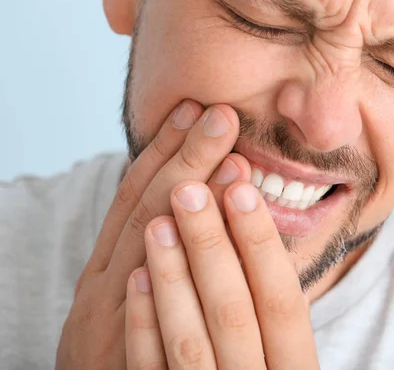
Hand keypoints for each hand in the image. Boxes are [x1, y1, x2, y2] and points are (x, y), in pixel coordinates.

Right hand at [56, 101, 243, 368]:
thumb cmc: (118, 344)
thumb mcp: (130, 292)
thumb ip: (163, 252)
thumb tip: (199, 196)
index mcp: (107, 270)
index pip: (137, 198)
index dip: (166, 151)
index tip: (196, 110)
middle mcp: (100, 290)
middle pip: (148, 213)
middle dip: (186, 162)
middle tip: (222, 116)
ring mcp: (107, 328)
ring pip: (146, 257)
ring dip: (189, 210)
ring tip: (232, 166)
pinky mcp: (122, 366)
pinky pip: (138, 329)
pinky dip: (153, 290)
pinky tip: (174, 245)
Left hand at [124, 180, 319, 368]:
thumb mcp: (285, 355)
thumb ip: (274, 310)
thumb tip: (257, 227)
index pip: (281, 300)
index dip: (260, 243)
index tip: (240, 189)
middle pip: (233, 311)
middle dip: (210, 245)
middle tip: (190, 189)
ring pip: (189, 340)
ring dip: (172, 277)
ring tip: (159, 222)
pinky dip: (144, 324)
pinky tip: (137, 277)